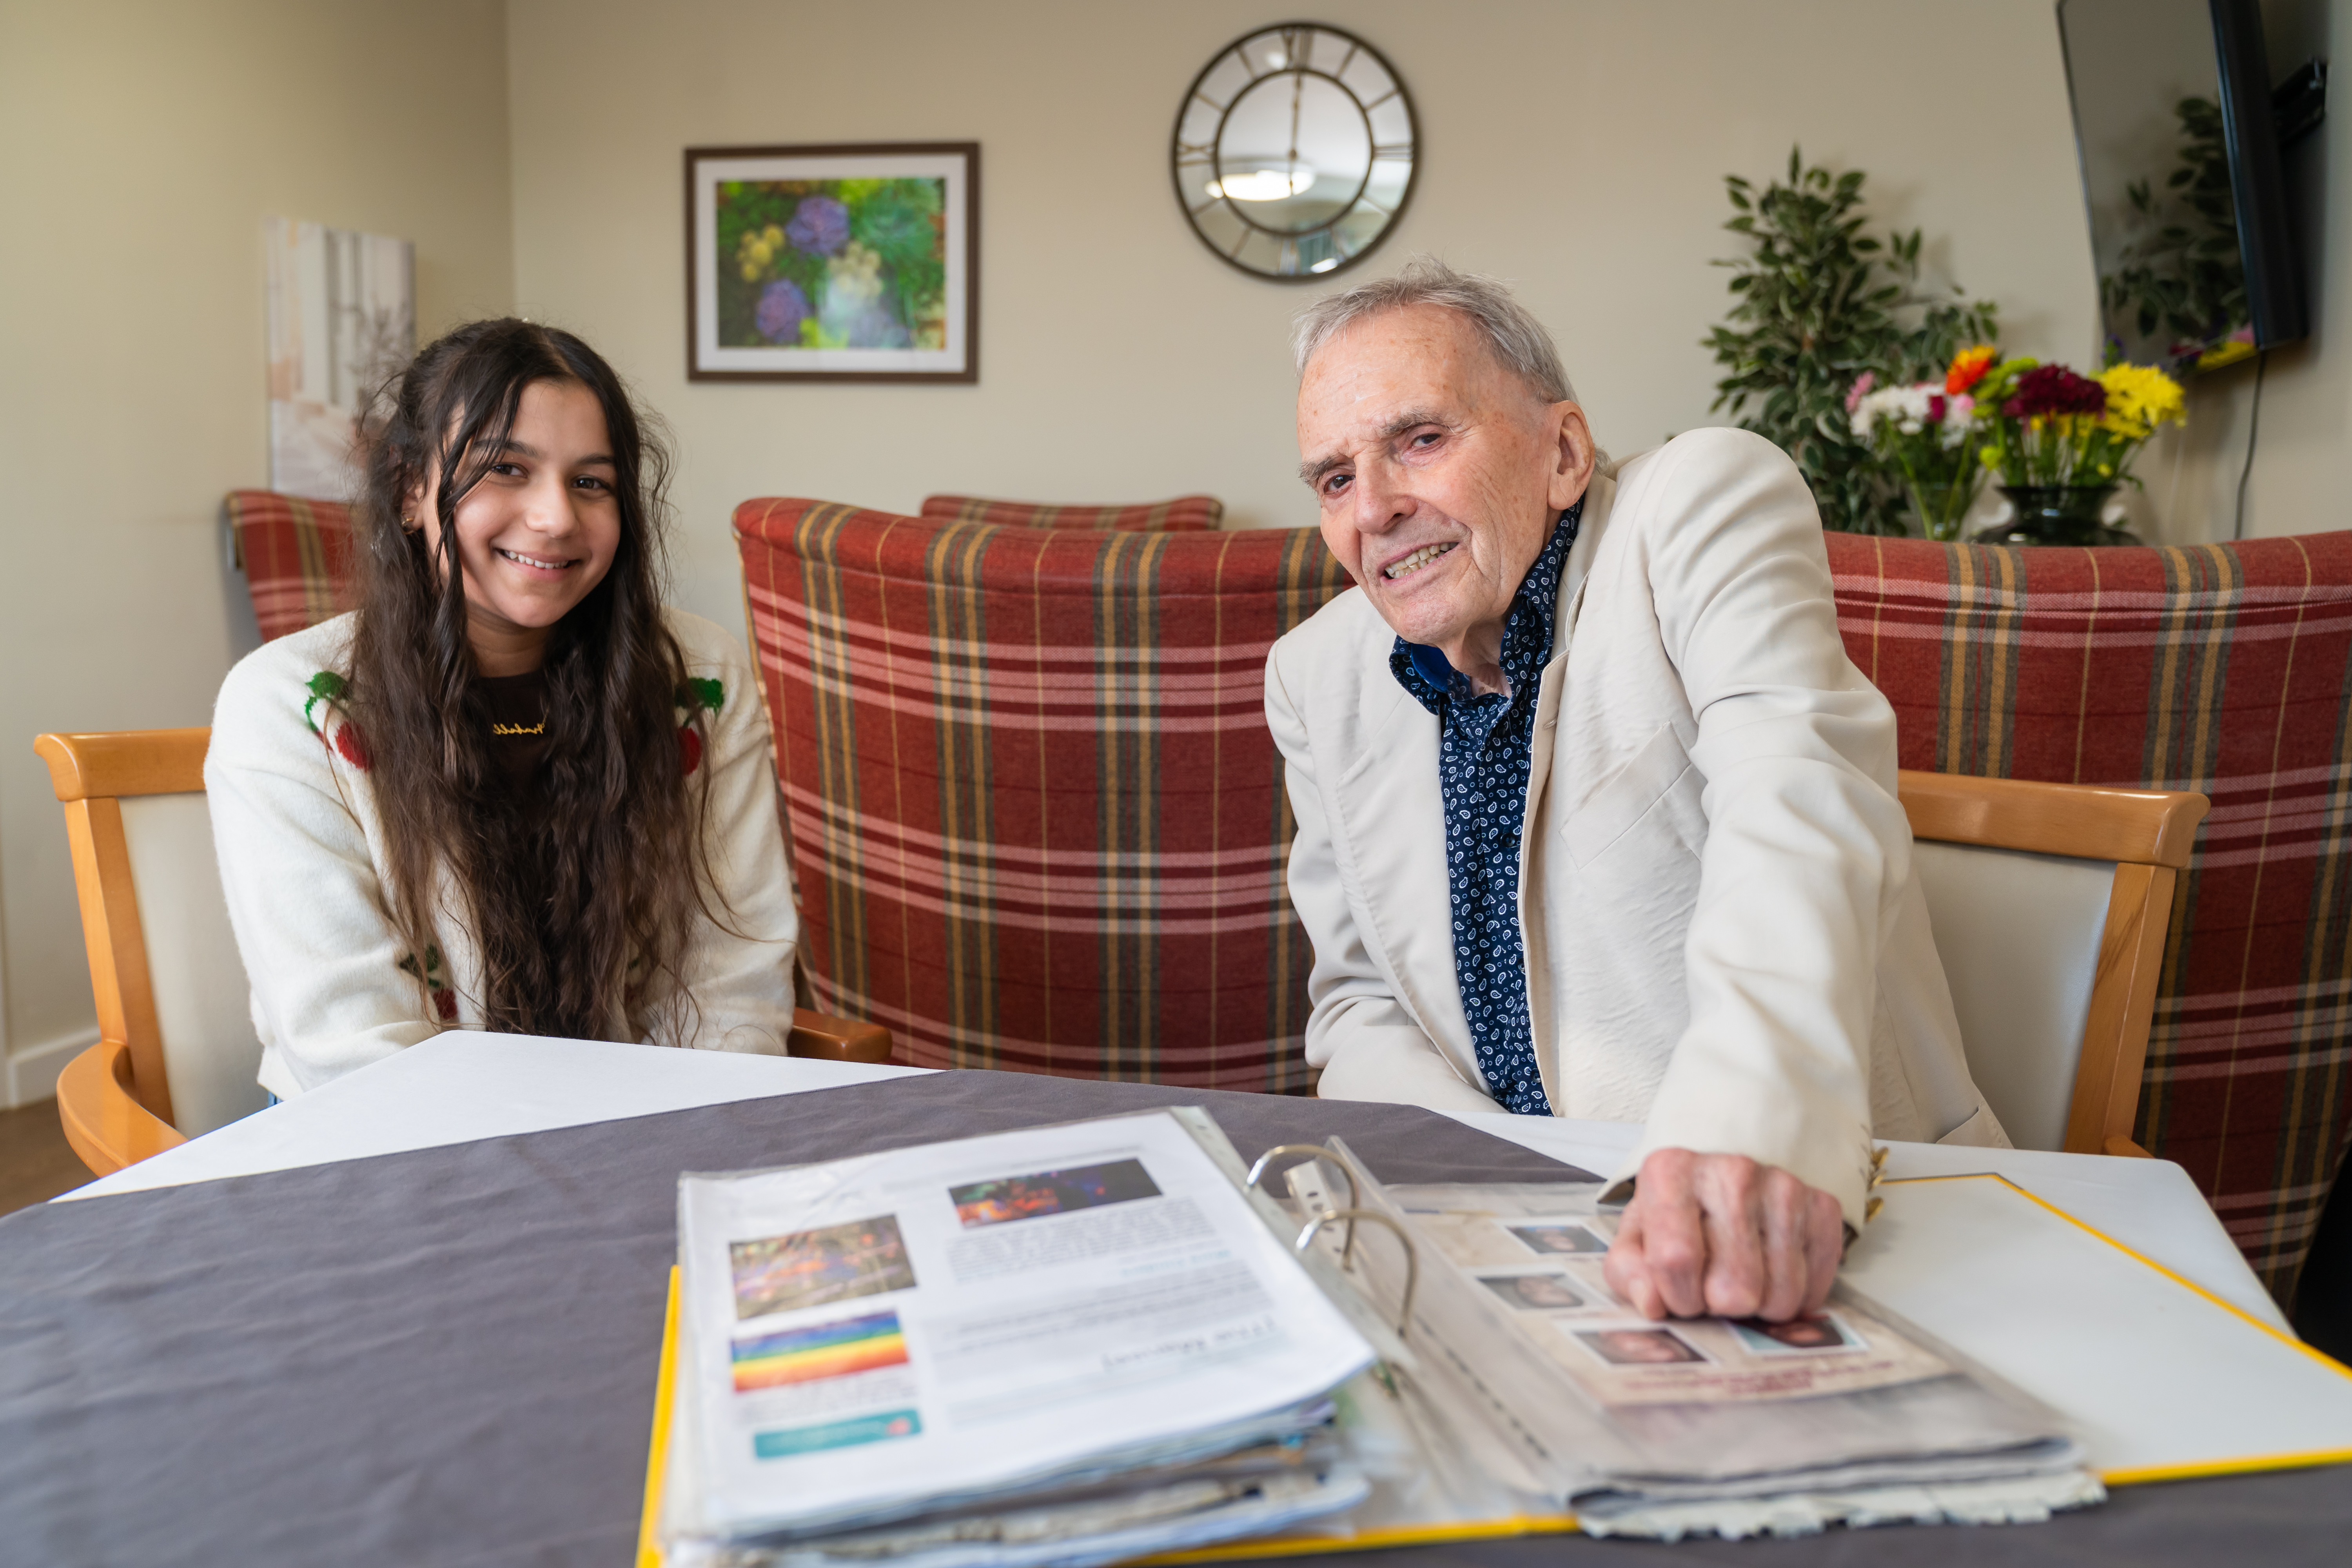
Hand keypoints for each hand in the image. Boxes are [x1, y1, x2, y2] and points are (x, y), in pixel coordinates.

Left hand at [1602, 1148, 1843, 1322]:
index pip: (1676, 1259)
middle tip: (1714, 1286)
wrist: (1722, 1183)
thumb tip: (1651, 1304)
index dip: (1678, 1297)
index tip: (1680, 1294)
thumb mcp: (1637, 1241)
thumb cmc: (1675, 1218)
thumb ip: (1630, 1273)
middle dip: (1721, 1305)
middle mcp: (1732, 1171)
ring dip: (1760, 1305)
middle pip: (1735, 1287)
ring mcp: (1783, 1186)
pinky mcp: (1822, 1205)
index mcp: (1670, 1172)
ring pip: (1780, 1295)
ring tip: (1743, 1279)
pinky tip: (1774, 1274)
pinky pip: (1816, 1286)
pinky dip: (1797, 1296)